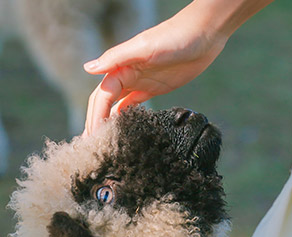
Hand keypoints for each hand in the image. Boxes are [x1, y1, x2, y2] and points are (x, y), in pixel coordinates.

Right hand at [82, 3, 228, 134]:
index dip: (96, 117)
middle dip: (95, 123)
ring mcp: (139, 83)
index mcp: (120, 67)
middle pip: (104, 103)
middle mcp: (126, 75)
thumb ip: (116, 58)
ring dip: (106, 122)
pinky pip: (133, 105)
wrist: (203, 34)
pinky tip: (121, 131)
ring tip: (100, 143)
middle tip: (90, 147)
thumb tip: (88, 69)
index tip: (94, 138)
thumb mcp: (144, 47)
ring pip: (115, 106)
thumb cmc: (174, 36)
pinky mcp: (152, 88)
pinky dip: (125, 117)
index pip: (102, 97)